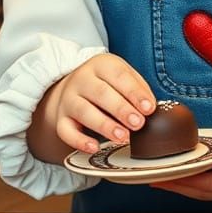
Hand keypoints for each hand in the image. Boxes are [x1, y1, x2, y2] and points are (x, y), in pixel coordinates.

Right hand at [32, 53, 155, 156]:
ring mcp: (69, 99)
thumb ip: (138, 89)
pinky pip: (65, 131)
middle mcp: (82, 79)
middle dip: (121, 109)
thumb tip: (150, 108)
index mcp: (101, 65)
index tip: (149, 108)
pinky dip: (79, 141)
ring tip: (122, 137)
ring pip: (83, 111)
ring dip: (104, 125)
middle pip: (101, 93)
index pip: (118, 75)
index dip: (134, 92)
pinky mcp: (61, 119)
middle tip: (138, 124)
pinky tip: (94, 147)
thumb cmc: (106, 84)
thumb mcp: (123, 77)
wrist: (72, 88)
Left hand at [154, 123, 211, 202]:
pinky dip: (194, 184)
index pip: (208, 185)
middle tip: (149, 178)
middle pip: (201, 193)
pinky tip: (183, 175)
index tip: (161, 175)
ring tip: (159, 178)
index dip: (183, 181)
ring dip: (182, 187)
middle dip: (175, 187)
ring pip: (205, 193)